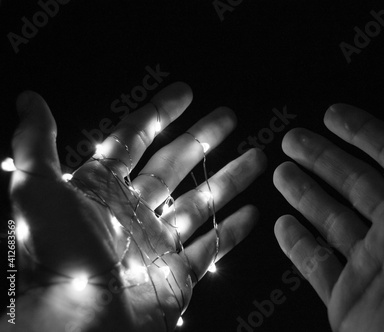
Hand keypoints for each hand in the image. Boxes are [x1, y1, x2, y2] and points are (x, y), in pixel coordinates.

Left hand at [6, 83, 265, 331]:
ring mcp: (158, 242)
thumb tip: (30, 100)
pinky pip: (211, 248)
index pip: (135, 139)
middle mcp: (133, 211)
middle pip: (175, 164)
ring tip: (257, 157)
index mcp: (103, 188)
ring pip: (201, 202)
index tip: (185, 93)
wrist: (79, 321)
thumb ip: (36, 144)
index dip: (159, 113)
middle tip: (228, 116)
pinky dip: (232, 232)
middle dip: (203, 138)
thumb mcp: (36, 192)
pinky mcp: (177, 273)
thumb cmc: (58, 257)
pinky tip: (252, 213)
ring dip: (229, 179)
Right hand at [273, 60, 383, 330]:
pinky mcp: (350, 299)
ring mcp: (374, 265)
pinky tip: (281, 226)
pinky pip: (318, 266)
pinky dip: (299, 247)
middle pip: (353, 182)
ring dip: (305, 194)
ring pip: (332, 219)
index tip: (332, 113)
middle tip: (292, 137)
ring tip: (279, 171)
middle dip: (321, 157)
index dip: (362, 130)